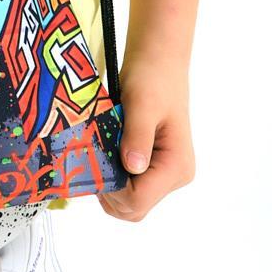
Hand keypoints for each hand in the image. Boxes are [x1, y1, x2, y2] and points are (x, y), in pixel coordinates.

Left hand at [98, 50, 195, 221]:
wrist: (158, 63)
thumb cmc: (152, 78)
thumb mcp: (141, 104)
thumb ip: (137, 136)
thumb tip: (133, 167)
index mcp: (177, 166)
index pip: (138, 199)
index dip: (111, 187)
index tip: (96, 161)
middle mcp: (174, 176)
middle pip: (133, 208)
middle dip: (107, 190)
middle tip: (94, 158)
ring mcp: (163, 173)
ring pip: (128, 203)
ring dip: (107, 184)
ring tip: (100, 153)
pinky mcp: (152, 167)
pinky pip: (127, 187)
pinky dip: (110, 177)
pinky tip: (105, 153)